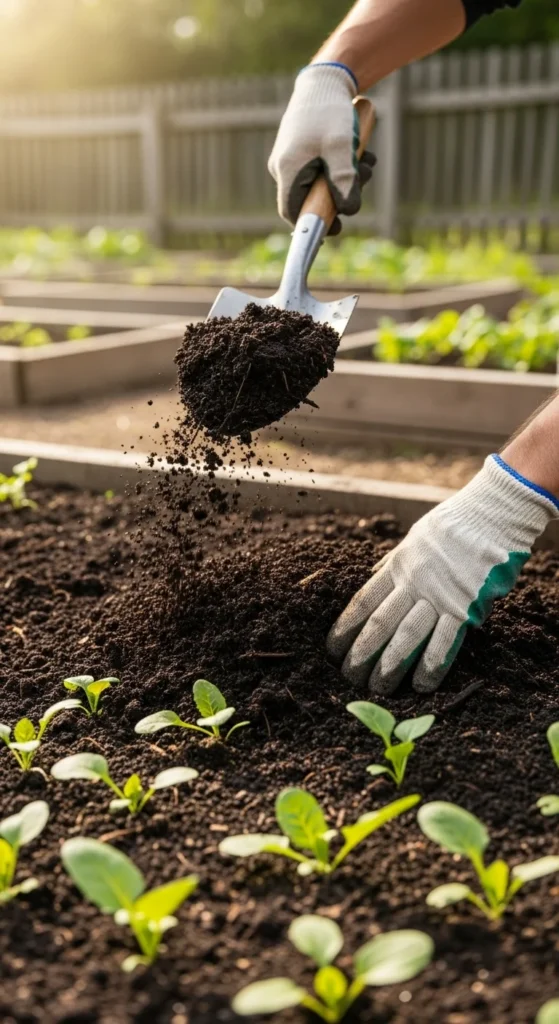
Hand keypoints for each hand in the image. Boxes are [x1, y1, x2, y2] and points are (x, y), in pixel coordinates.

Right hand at [268, 62, 375, 234]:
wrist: (324, 79)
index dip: (314, 225)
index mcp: (287, 169)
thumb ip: (344, 180)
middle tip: (363, 180)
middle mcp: (283, 167)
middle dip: (340, 195)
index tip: (337, 228)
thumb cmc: (330, 110)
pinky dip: (340, 166)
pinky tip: (359, 153)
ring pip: (318, 183)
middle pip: (309, 199)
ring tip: (366, 162)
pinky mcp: (301, 151)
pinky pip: (320, 169)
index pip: (293, 212)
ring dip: (345, 178)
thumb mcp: (341, 146)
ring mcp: (290, 159)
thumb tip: (348, 210)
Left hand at [327, 455, 558, 693]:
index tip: (332, 649)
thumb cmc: (453, 526)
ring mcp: (439, 596)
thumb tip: (374, 578)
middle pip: (379, 625)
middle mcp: (413, 583)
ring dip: (389, 666)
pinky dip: (430, 667)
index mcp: (397, 566)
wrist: (492, 515)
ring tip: (377, 688)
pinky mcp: (465, 608)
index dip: (344, 629)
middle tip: (349, 678)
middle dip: (361, 654)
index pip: (362, 603)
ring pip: (406, 638)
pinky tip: (419, 686)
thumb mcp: (414, 540)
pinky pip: (444, 643)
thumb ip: (395, 564)